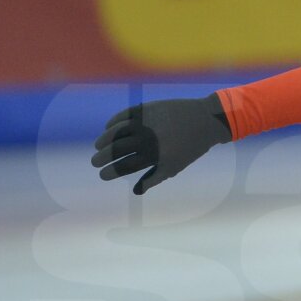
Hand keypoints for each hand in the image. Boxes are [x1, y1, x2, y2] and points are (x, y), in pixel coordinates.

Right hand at [91, 94, 231, 193]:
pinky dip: (113, 122)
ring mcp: (145, 122)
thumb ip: (154, 178)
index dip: (110, 171)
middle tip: (95, 162)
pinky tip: (108, 128)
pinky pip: (123, 115)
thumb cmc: (190, 148)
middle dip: (102, 157)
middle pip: (116, 150)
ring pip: (115, 132)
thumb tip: (135, 192)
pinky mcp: (146, 108)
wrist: (205, 120)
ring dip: (104, 140)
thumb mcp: (175, 166)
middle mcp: (147, 139)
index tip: (102, 175)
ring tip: (98, 146)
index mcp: (154, 156)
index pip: (125, 166)